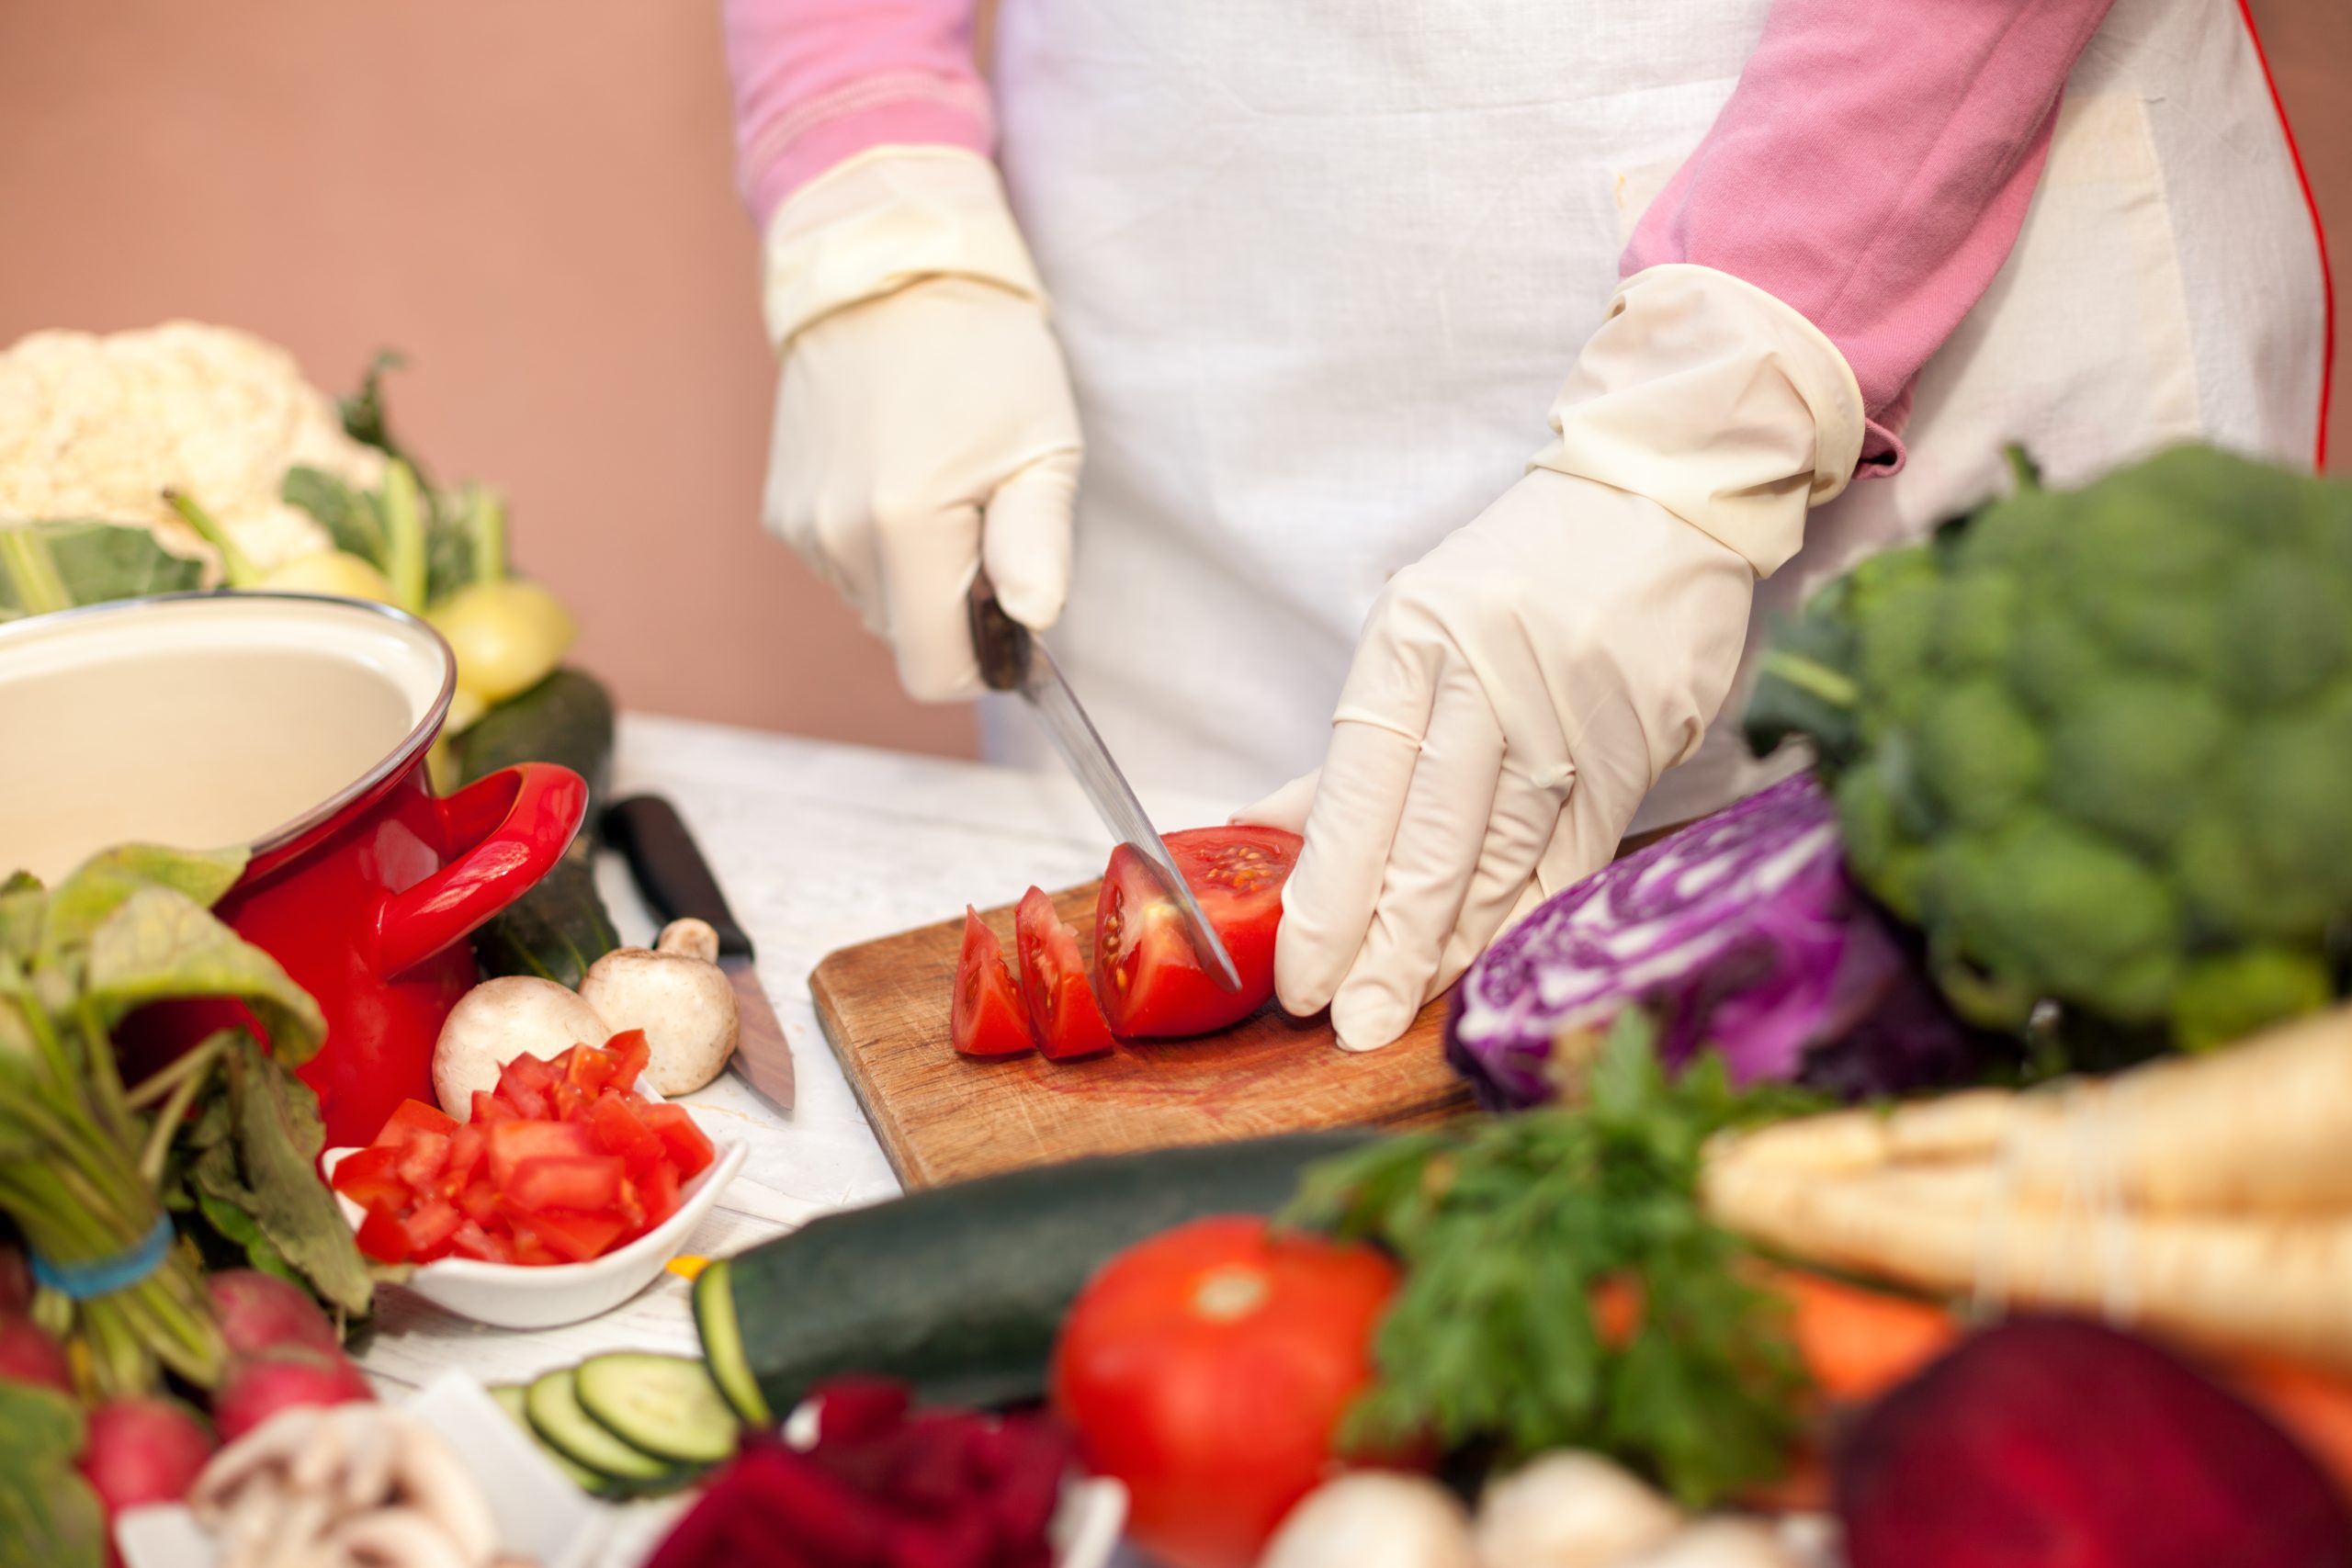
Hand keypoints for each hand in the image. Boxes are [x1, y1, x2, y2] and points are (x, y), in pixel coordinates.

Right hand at [757, 149, 1082, 699]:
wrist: (887, 269)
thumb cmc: (983, 355)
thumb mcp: (1041, 446)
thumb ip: (1039, 544)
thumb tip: (1033, 619)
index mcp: (904, 528)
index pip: (935, 673)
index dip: (984, 659)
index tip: (1008, 607)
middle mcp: (837, 535)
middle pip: (905, 640)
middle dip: (951, 608)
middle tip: (982, 521)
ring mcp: (800, 523)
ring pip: (873, 604)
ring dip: (912, 574)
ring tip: (938, 484)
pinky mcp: (780, 507)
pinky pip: (841, 564)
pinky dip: (875, 544)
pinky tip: (896, 473)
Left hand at [1245, 264, 1867, 1049]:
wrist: (1659, 496)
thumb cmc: (1516, 575)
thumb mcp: (1414, 634)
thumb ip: (1352, 751)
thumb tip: (1266, 834)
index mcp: (1413, 641)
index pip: (1359, 788)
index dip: (1328, 891)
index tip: (1301, 969)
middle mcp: (1486, 674)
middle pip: (1430, 837)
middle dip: (1383, 944)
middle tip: (1348, 1023)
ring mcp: (1568, 706)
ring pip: (1504, 855)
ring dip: (1451, 945)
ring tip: (1403, 1009)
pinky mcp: (1637, 737)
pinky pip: (1575, 855)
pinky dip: (1527, 917)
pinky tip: (1486, 966)